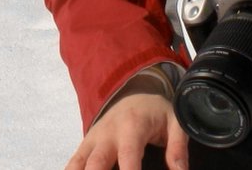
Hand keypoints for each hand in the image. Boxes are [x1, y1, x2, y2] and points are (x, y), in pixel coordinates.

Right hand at [64, 93, 187, 169]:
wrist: (134, 91)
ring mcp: (93, 139)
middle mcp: (108, 133)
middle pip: (96, 163)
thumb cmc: (156, 111)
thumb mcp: (175, 122)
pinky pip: (73, 163)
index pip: (128, 156)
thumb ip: (178, 148)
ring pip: (79, 164)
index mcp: (132, 127)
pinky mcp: (85, 145)